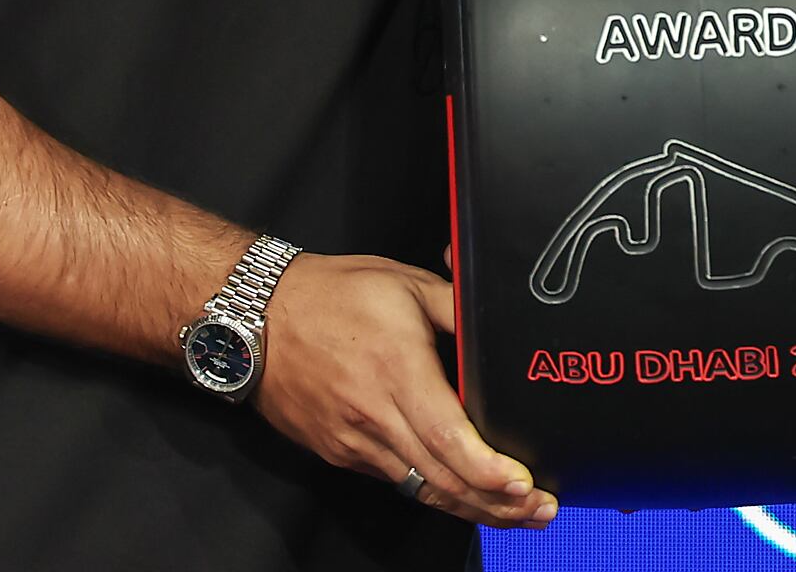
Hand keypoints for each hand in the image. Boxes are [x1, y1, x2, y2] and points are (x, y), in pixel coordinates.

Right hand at [254, 254, 553, 528]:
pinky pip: (395, 479)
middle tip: (540, 511)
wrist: (254, 319)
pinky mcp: (339, 452)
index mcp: (397, 372)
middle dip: (497, 504)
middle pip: (442, 479)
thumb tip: (493, 326)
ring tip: (513, 513)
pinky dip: (432, 491)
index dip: (489, 471)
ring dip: (470, 506)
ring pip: (420, 488)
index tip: (524, 485)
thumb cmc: (330, 294)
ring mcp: (354, 441)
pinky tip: (460, 493)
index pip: (448, 438)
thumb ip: (456, 307)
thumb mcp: (403, 283)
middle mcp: (374, 416)